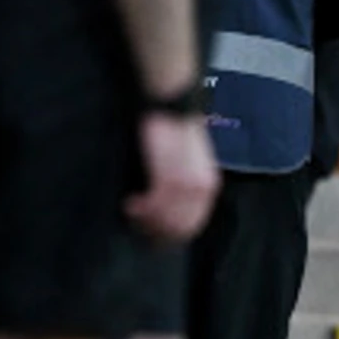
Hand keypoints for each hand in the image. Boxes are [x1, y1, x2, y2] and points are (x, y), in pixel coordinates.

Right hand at [124, 109, 218, 244]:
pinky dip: (140, 209)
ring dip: (145, 221)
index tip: (150, 234)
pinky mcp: (170, 177)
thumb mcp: (185, 160)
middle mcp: (202, 189)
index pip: (192, 225)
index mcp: (208, 186)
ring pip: (166, 220)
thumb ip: (181, 182)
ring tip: (131, 211)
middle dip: (156, 232)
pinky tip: (130, 203)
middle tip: (136, 224)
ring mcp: (187, 185)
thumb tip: (165, 204)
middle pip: (180, 228)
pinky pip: (154, 205)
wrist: (170, 103)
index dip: (169, 234)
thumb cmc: (172, 129)